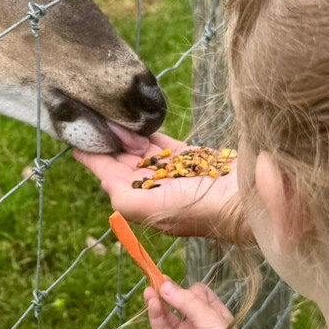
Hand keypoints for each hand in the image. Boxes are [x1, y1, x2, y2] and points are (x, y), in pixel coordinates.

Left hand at [73, 133, 250, 241]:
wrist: (252, 203)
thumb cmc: (205, 210)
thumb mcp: (157, 209)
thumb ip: (127, 200)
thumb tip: (107, 187)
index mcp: (148, 205)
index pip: (113, 179)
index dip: (96, 161)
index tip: (76, 143)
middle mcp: (160, 192)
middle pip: (126, 165)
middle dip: (109, 145)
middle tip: (91, 122)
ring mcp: (178, 176)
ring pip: (145, 153)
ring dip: (128, 137)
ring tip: (110, 117)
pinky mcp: (197, 161)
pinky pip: (168, 146)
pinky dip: (153, 135)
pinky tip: (140, 124)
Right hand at [147, 280, 279, 328]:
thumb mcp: (210, 318)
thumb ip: (186, 301)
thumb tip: (164, 286)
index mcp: (213, 314)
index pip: (196, 294)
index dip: (186, 288)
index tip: (176, 283)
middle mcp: (197, 324)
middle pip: (178, 302)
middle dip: (168, 291)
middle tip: (156, 279)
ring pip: (167, 314)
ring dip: (158, 301)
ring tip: (149, 290)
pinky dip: (155, 314)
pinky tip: (152, 302)